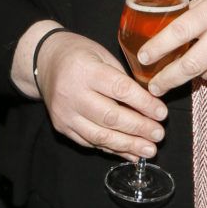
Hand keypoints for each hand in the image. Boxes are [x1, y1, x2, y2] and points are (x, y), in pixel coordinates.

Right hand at [34, 30, 168, 161]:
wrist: (44, 61)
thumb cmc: (78, 54)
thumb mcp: (101, 54)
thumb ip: (122, 77)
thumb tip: (148, 103)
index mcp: (85, 70)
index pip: (120, 90)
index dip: (143, 104)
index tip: (162, 113)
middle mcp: (72, 93)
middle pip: (111, 117)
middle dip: (139, 128)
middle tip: (159, 134)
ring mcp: (65, 114)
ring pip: (100, 136)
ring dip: (128, 145)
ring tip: (149, 149)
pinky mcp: (62, 127)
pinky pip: (90, 142)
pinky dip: (113, 150)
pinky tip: (130, 153)